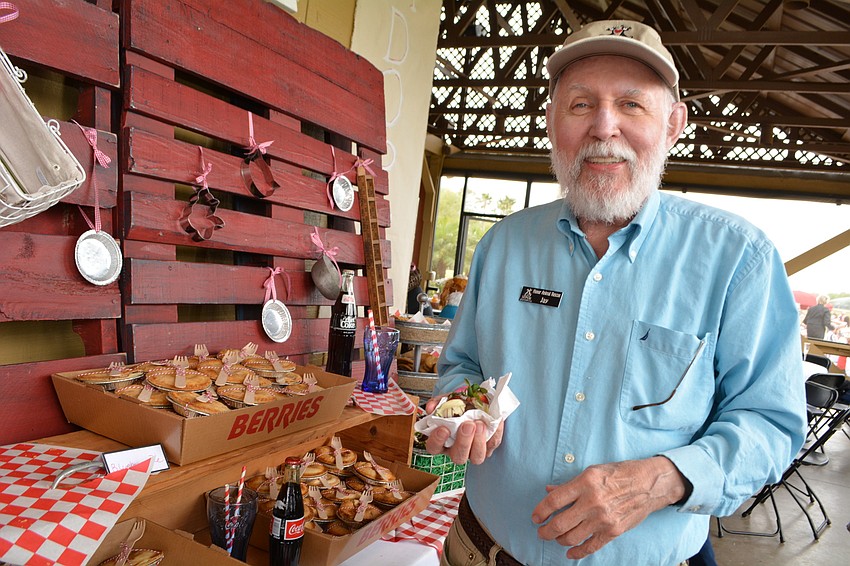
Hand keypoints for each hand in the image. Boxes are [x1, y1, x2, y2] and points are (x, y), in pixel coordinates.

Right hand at [423, 395, 503, 464]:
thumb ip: (438, 403)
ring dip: (479, 442)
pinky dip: (495, 432)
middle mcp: (457, 449)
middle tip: (468, 425)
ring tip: (480, 424)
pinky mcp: (489, 447)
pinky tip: (494, 421)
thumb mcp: (447, 400)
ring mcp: (473, 451)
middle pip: (458, 457)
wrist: (477, 401)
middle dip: (464, 442)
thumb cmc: (459, 405)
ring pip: (477, 458)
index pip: (434, 447)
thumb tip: (430, 407)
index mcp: (442, 440)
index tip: (444, 428)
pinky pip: (493, 444)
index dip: (437, 441)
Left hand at [532, 457, 685, 559]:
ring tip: (555, 537)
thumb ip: (569, 484)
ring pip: (571, 537)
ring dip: (558, 540)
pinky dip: (577, 552)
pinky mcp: (613, 531)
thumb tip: (549, 491)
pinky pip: (590, 547)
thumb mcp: (592, 471)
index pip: (554, 501)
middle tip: (541, 531)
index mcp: (585, 483)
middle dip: (545, 531)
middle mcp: (593, 502)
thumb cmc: (619, 474)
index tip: (535, 517)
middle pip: (559, 523)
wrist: (648, 484)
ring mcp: (603, 519)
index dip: (540, 511)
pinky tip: (569, 552)